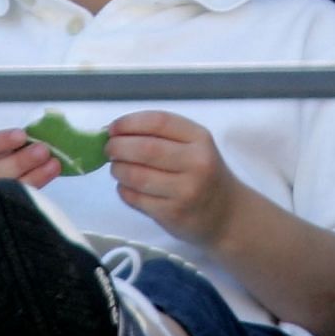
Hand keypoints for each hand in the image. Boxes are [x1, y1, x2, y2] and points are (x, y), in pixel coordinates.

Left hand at [105, 110, 244, 248]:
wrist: (226, 213)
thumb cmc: (204, 174)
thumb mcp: (195, 147)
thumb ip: (162, 136)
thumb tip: (116, 132)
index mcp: (200, 139)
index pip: (159, 122)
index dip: (130, 122)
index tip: (113, 127)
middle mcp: (196, 162)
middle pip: (146, 149)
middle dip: (118, 147)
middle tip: (108, 149)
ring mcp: (185, 190)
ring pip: (137, 176)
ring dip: (118, 170)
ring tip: (116, 168)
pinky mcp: (172, 213)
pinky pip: (136, 199)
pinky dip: (123, 190)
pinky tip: (127, 187)